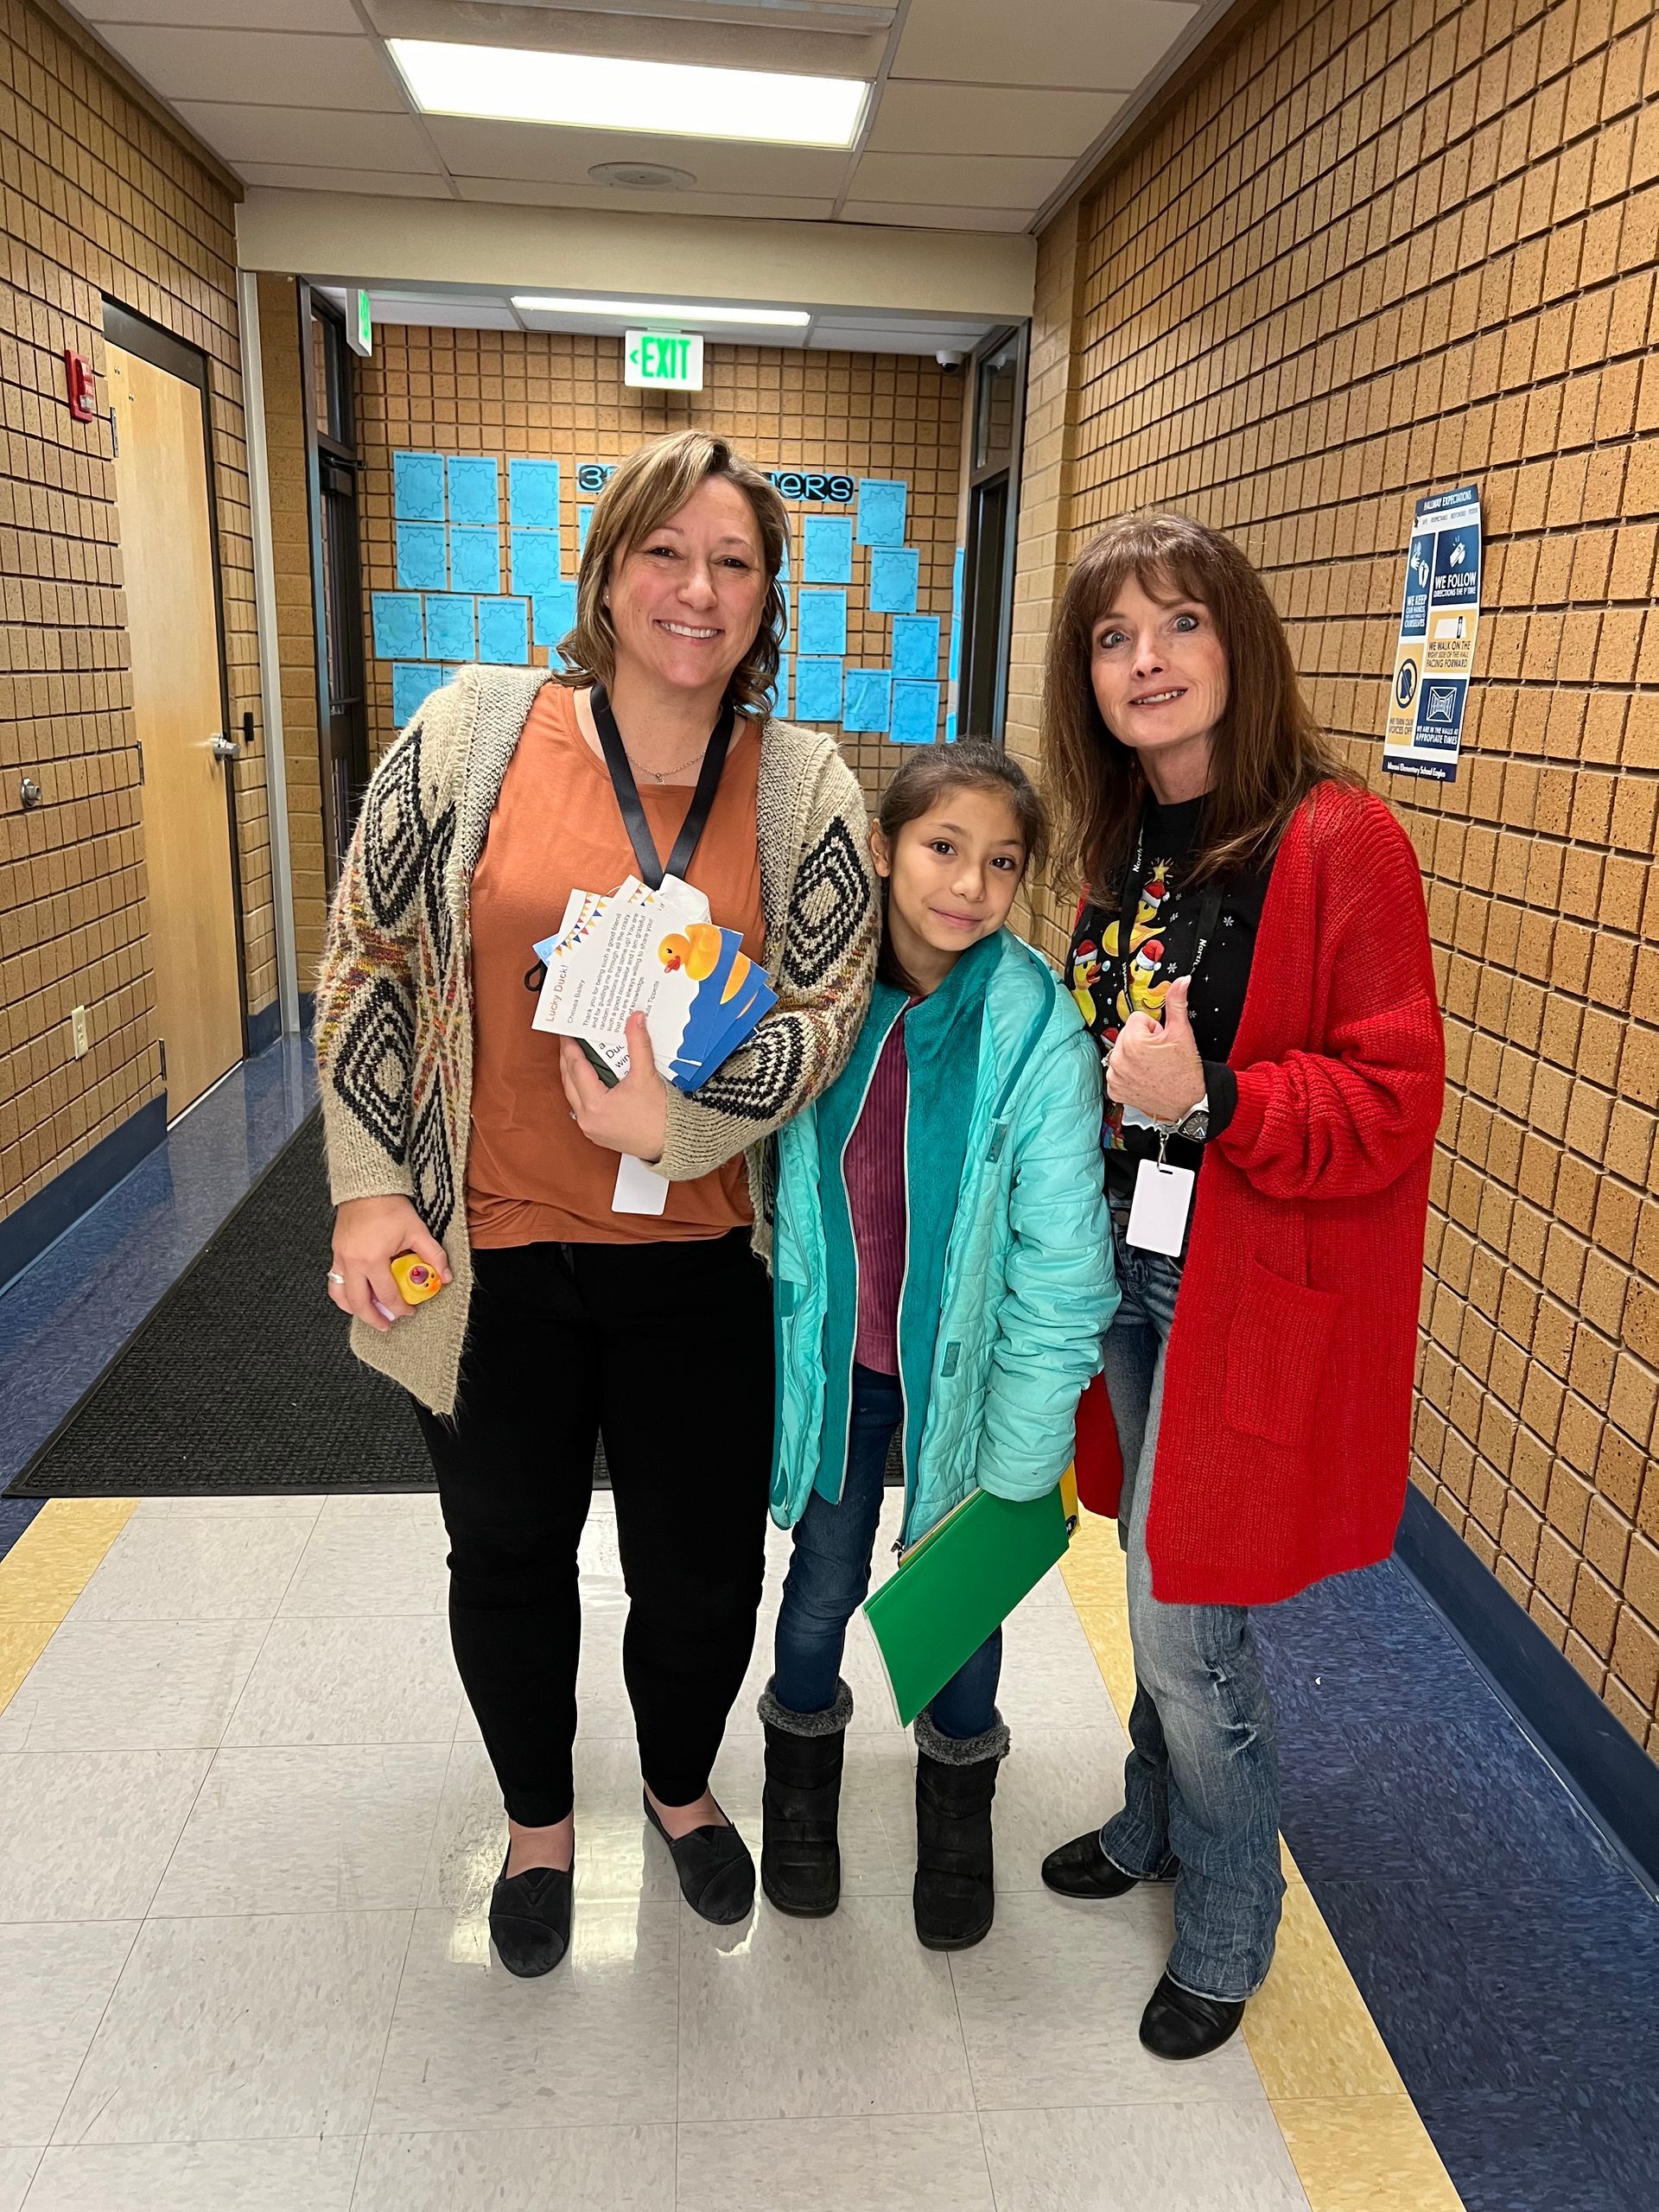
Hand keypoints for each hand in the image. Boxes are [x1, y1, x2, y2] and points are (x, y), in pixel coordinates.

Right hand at [330, 1195, 450, 1333]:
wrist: (367, 1186)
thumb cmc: (390, 1206)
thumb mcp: (417, 1230)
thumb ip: (433, 1255)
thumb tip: (445, 1277)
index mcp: (373, 1259)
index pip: (387, 1294)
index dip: (400, 1307)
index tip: (410, 1311)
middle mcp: (353, 1262)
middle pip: (359, 1302)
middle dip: (373, 1318)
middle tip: (386, 1326)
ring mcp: (341, 1257)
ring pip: (340, 1295)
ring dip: (354, 1309)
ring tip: (367, 1315)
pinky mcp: (335, 1252)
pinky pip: (335, 1280)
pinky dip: (343, 1293)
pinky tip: (355, 1296)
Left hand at [560, 1012, 668, 1162]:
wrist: (673, 1144)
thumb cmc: (660, 1119)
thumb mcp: (646, 1076)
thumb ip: (638, 1044)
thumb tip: (635, 1020)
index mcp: (595, 1105)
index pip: (576, 1067)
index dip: (570, 1046)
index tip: (567, 1032)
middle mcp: (587, 1119)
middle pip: (569, 1080)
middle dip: (568, 1058)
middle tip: (569, 1039)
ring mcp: (590, 1128)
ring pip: (573, 1094)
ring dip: (573, 1074)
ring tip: (577, 1055)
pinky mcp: (597, 1133)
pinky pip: (581, 1106)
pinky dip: (582, 1090)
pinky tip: (589, 1079)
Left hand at [1105, 975, 1205, 1123]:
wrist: (1189, 1104)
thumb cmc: (1186, 1073)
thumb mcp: (1182, 1033)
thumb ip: (1176, 1003)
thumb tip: (1181, 982)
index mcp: (1132, 1041)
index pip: (1138, 1019)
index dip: (1153, 1028)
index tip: (1162, 1041)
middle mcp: (1119, 1058)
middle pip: (1128, 1035)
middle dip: (1143, 1041)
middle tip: (1160, 1055)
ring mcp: (1115, 1076)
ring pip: (1122, 1052)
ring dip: (1135, 1057)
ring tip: (1154, 1068)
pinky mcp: (1115, 1090)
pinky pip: (1117, 1072)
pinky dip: (1129, 1074)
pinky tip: (1145, 1078)